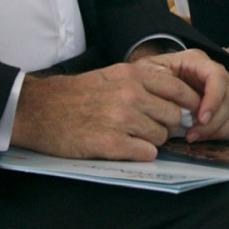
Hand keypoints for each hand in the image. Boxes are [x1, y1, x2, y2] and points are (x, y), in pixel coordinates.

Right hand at [8, 62, 201, 160]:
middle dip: (166, 126)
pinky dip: (140, 154)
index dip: (188, 103)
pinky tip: (125, 148)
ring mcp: (121, 119)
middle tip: (152, 129)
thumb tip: (174, 90)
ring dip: (151, 141)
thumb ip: (142, 80)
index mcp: (131, 75)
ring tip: (131, 137)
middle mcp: (130, 94)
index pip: (178, 89)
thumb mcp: (111, 75)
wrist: (38, 110)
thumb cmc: (74, 94)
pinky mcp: (110, 143)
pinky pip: (146, 153)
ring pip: (160, 137)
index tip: (189, 113)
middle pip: (172, 116)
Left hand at [134, 47, 228, 143]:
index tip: (201, 119)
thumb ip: (155, 74)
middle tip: (192, 135)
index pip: (218, 77)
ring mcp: (225, 88)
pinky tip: (203, 136)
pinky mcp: (227, 103)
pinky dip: (224, 132)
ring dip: (221, 128)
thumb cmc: (153, 73)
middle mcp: (216, 73)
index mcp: (198, 61)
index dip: (214, 99)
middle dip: (214, 122)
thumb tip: (167, 82)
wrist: (156, 78)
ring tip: (196, 137)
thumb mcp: (147, 69)